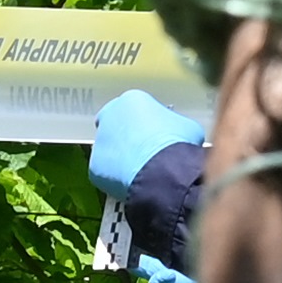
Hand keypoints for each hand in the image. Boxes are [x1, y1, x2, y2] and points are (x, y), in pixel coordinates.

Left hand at [88, 88, 208, 201]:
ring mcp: (100, 141)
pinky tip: (133, 183)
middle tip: (143, 151)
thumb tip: (176, 133)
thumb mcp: (186, 126)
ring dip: (121, 158)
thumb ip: (174, 124)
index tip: (154, 133)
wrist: (165, 174)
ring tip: (140, 170)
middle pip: (116, 124)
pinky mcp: (95, 167)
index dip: (145, 122)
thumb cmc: (178, 146)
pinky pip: (106, 172)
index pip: (135, 108)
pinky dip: (116, 178)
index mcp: (133, 99)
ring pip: (109, 149)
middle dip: (126, 136)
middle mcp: (110, 115)